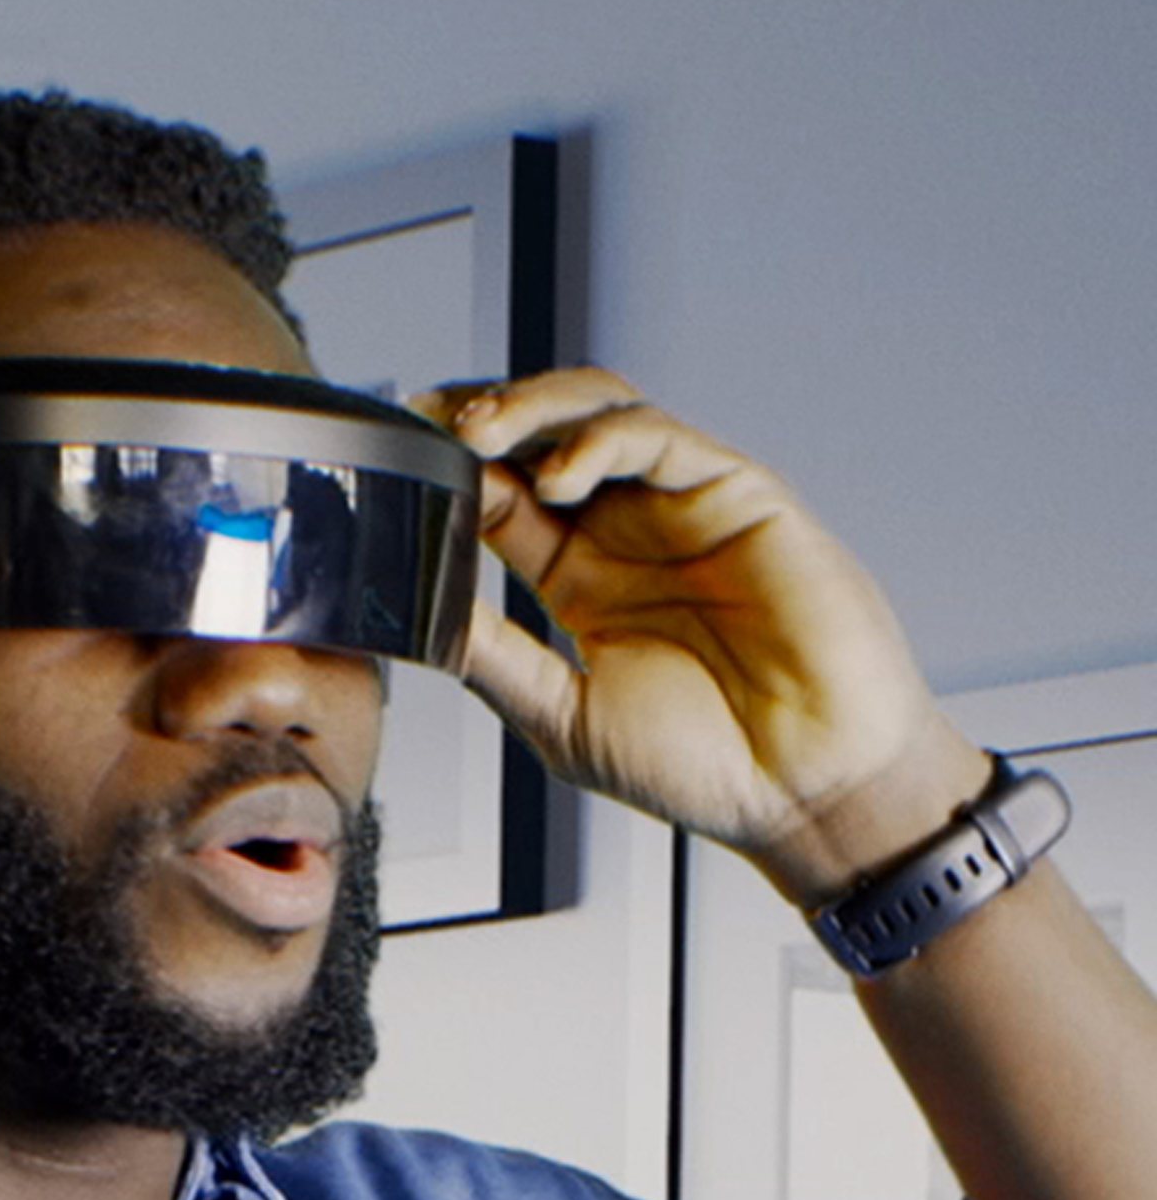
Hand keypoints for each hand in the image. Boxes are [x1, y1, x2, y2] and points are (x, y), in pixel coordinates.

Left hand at [417, 371, 984, 898]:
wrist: (805, 790)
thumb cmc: (701, 767)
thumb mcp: (563, 716)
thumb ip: (493, 656)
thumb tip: (414, 607)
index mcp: (581, 580)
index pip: (502, 497)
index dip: (450, 470)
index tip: (396, 458)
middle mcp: (628, 534)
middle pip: (542, 436)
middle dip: (480, 417)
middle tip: (427, 423)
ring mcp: (681, 509)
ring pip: (598, 414)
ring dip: (531, 409)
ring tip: (478, 432)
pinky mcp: (737, 494)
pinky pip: (660, 438)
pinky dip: (600, 440)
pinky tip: (555, 474)